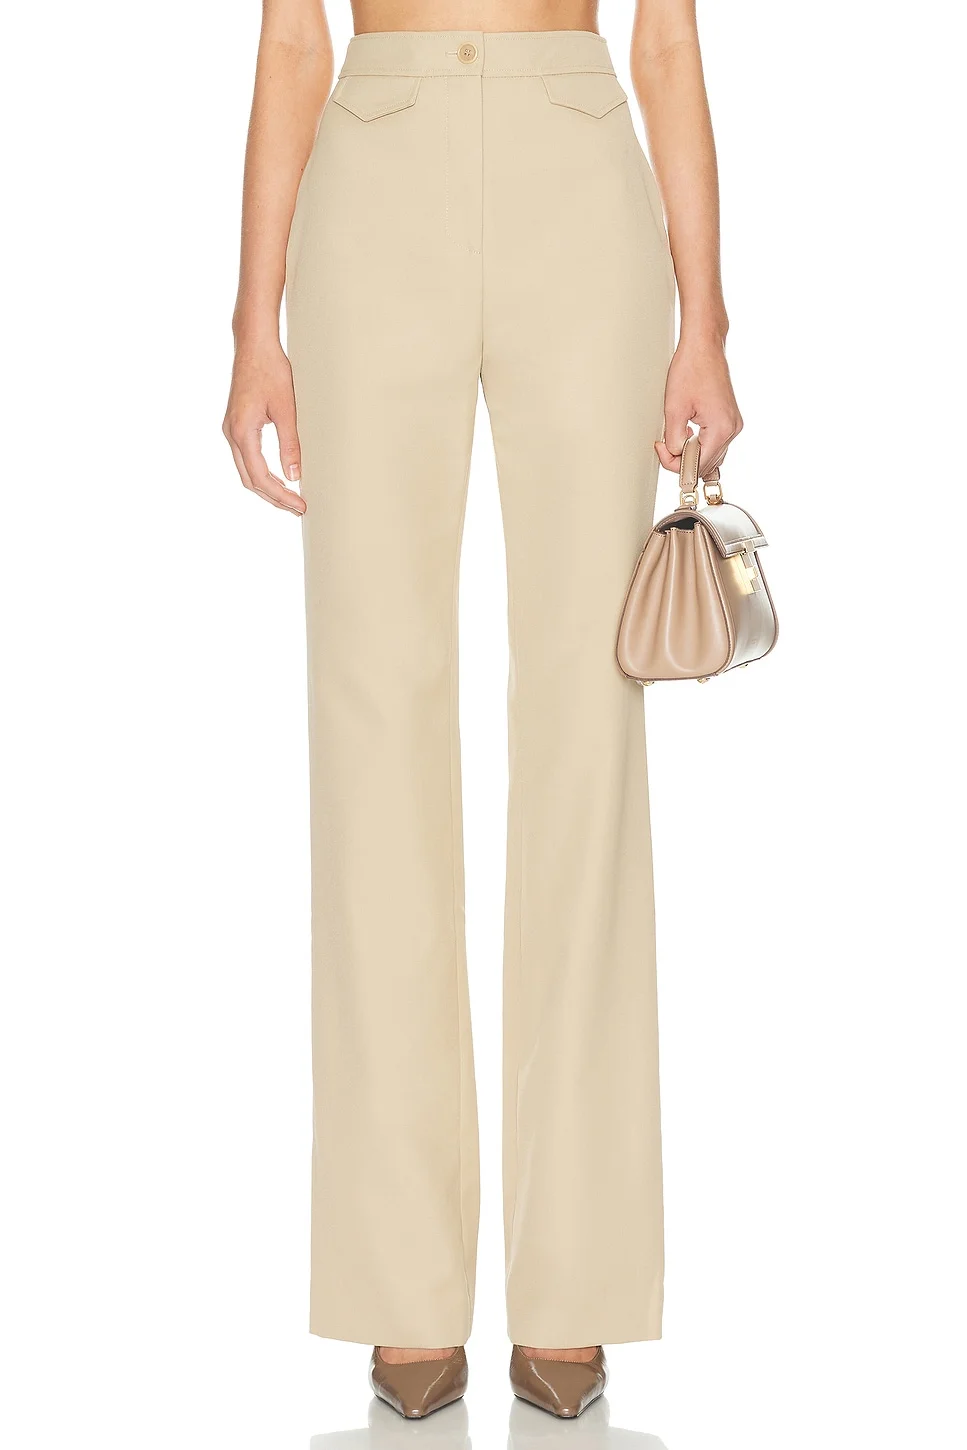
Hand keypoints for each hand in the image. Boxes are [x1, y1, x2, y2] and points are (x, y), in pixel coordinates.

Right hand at [223, 340, 305, 514]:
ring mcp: (231, 429)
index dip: (280, 496)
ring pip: (246, 471)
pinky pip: (245, 458)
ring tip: (289, 498)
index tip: (300, 505)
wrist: (254, 345)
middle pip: (249, 480)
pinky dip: (261, 472)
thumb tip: (294, 476)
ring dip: (266, 487)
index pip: (260, 477)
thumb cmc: (271, 370)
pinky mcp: (236, 424)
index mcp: (242, 431)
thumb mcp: (287, 409)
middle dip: (273, 497)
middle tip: (297, 508)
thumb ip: (290, 444)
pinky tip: (278, 478)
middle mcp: (231, 433)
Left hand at [655, 334, 742, 477]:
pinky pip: (715, 444)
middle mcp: (732, 429)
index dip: (675, 463)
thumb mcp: (674, 409)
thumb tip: (676, 456)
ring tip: (678, 435)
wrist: (704, 347)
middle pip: (706, 465)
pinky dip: (701, 445)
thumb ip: (674, 440)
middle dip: (683, 459)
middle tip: (665, 443)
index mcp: (721, 429)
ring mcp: (733, 425)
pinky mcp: (730, 420)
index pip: (697, 466)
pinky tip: (689, 433)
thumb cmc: (691, 369)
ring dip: (692, 453)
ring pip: (711, 456)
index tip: (662, 448)